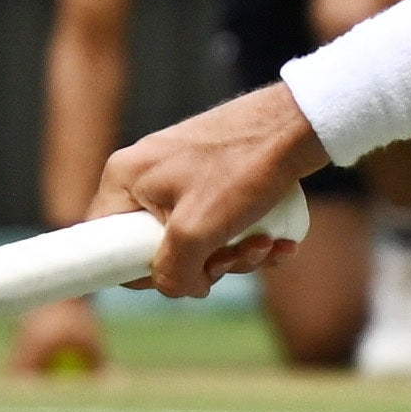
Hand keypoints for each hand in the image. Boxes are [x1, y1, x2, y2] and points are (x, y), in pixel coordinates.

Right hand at [100, 82, 327, 296]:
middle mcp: (147, 174)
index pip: (108, 244)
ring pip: (197, 238)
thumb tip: (177, 288)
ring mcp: (182, 173)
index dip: (143, 272)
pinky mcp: (215, 174)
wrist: (302, 122)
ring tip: (269, 245)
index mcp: (125, 179)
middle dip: (207, 263)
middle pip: (160, 246)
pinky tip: (280, 242)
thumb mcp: (197, 229)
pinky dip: (247, 237)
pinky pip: (220, 221)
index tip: (182, 274)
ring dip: (236, 254)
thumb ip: (172, 271)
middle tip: (238, 258)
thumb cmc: (244, 168)